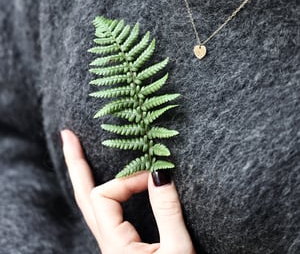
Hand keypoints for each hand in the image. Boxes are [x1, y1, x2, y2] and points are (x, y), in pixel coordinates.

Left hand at [61, 129, 195, 253]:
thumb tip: (160, 172)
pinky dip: (101, 190)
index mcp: (115, 244)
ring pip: (91, 204)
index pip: (106, 195)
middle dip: (75, 163)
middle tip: (68, 135)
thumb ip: (167, 211)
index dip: (129, 179)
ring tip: (78, 151)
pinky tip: (105, 183)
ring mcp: (112, 243)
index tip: (156, 176)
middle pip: (83, 196)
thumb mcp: (178, 250)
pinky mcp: (121, 244)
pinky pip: (104, 212)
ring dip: (84, 175)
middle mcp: (108, 242)